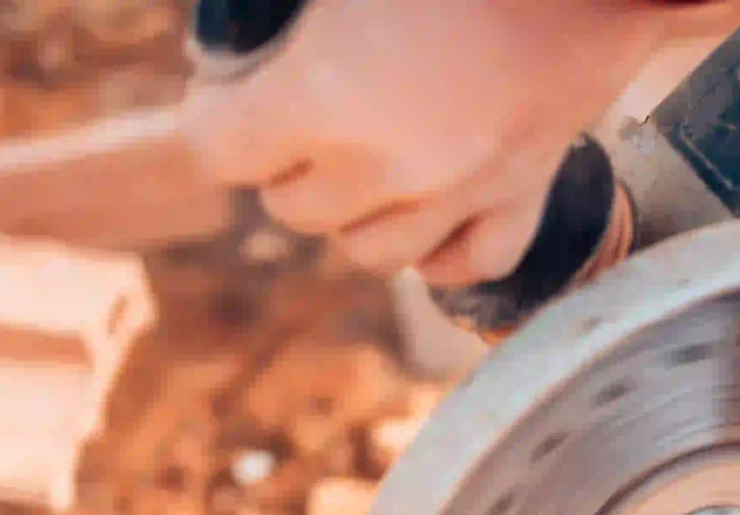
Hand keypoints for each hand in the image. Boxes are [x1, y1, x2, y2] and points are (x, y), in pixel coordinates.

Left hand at [186, 0, 739, 286]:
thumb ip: (281, 3)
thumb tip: (241, 21)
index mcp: (321, 96)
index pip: (221, 150)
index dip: (216, 116)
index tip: (227, 91)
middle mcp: (385, 165)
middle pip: (292, 208)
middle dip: (282, 164)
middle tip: (294, 118)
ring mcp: (459, 191)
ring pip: (371, 251)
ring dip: (352, 213)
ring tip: (357, 164)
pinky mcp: (523, 194)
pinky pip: (468, 263)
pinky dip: (441, 251)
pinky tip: (430, 212)